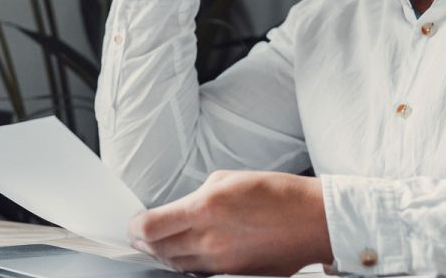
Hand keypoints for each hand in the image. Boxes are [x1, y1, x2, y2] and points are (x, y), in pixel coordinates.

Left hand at [128, 170, 332, 275]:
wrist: (312, 220)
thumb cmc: (276, 193)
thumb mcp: (229, 178)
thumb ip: (198, 195)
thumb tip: (181, 209)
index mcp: (205, 208)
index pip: (150, 227)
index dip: (134, 227)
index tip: (133, 223)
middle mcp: (209, 239)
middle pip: (158, 250)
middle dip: (144, 242)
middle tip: (140, 234)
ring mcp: (221, 262)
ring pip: (175, 265)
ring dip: (162, 254)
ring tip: (158, 243)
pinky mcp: (234, 275)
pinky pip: (198, 272)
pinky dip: (186, 263)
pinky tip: (186, 252)